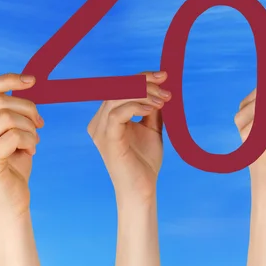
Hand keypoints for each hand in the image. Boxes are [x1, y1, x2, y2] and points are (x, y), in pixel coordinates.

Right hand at [0, 73, 43, 216]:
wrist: (10, 202)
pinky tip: (30, 151)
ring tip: (33, 140)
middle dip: (28, 108)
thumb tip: (26, 82)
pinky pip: (14, 136)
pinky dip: (30, 140)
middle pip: (0, 101)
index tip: (32, 80)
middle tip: (39, 123)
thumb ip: (12, 111)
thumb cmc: (13, 166)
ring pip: (7, 117)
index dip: (9, 79)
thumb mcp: (12, 133)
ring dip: (29, 126)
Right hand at [87, 71, 170, 201]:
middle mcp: (98, 122)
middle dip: (145, 84)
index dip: (142, 78)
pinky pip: (117, 114)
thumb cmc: (145, 162)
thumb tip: (159, 87)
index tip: (164, 76)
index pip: (120, 88)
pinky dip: (136, 106)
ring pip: (117, 97)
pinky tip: (152, 109)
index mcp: (106, 118)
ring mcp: (100, 130)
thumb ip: (151, 108)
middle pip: (118, 89)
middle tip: (166, 90)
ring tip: (163, 101)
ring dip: (144, 94)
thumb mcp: (151, 128)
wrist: (143, 188)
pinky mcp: (108, 139)